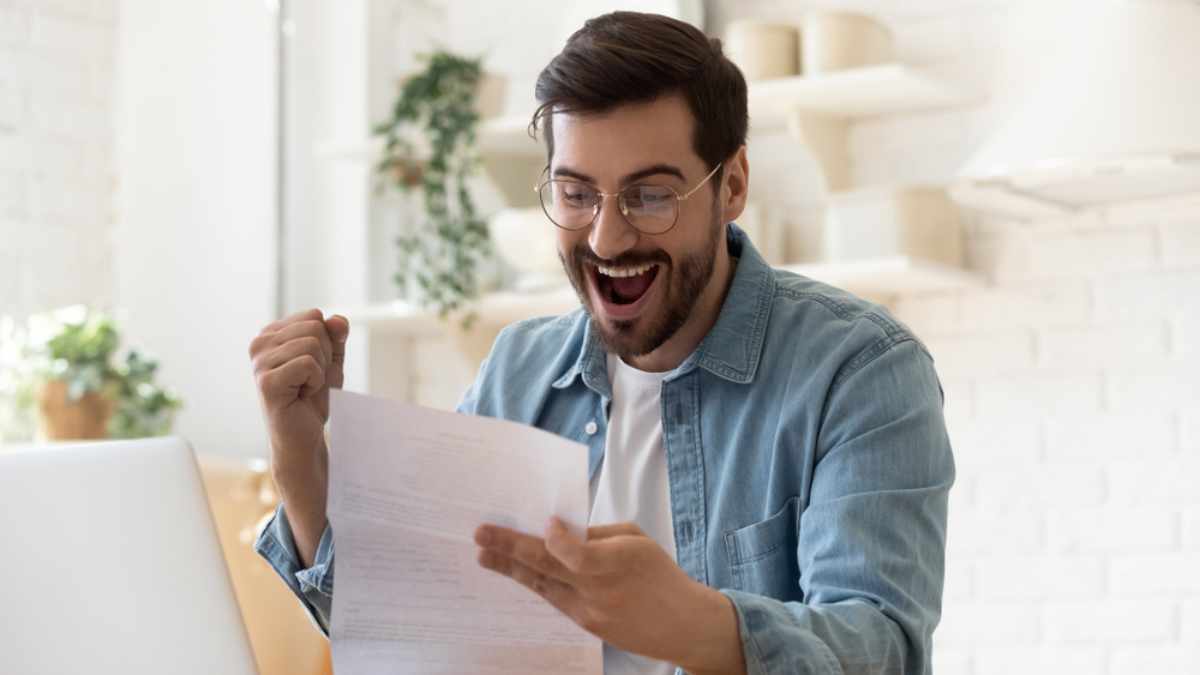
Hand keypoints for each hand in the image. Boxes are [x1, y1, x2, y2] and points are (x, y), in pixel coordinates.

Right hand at [248, 307, 348, 566]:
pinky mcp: (266, 382)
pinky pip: (307, 364)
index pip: (314, 316)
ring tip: (304, 388)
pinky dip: (315, 381)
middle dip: (324, 356)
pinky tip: (302, 395)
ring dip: (319, 371)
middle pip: (314, 327)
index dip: (326, 344)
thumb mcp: (330, 361)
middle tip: (310, 381)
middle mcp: (258, 344)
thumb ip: (336, 337)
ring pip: (312, 344)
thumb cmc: (313, 398)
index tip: (312, 367)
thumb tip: (337, 319)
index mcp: (270, 334)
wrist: (306, 436)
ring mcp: (259, 363)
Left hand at [474, 519, 745, 673]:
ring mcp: (591, 611)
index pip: (577, 554)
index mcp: (619, 562)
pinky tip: (515, 570)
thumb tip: (561, 531)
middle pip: (549, 567)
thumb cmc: (660, 574)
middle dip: (511, 548)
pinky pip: (554, 599)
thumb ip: (599, 535)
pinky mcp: (587, 625)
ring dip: (510, 568)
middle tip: (481, 534)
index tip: (546, 523)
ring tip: (484, 554)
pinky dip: (534, 582)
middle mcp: (601, 590)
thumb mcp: (638, 541)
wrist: (681, 624)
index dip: (557, 539)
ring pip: (543, 585)